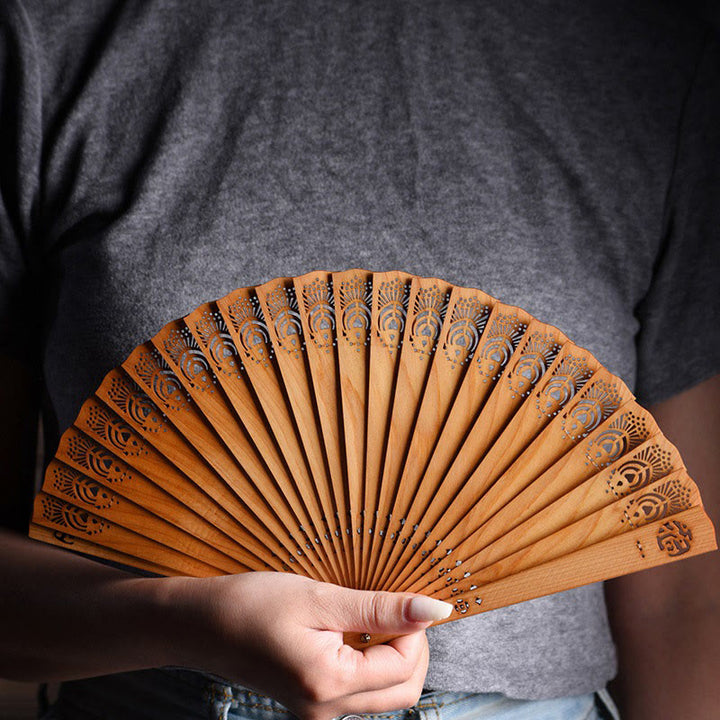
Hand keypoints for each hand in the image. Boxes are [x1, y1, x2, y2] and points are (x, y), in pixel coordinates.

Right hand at [170, 571, 450, 719]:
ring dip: (392, 654)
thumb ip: (381, 608)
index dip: (415, 628)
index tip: (405, 596)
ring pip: (385, 693)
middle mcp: (326, 711)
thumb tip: (437, 609)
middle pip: (403, 690)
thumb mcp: (320, 598)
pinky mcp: (312, 703)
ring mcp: (318, 712)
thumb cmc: (252, 605)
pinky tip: (352, 630)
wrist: (200, 625)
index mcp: (329, 685)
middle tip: (394, 607)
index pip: (404, 666)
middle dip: (412, 647)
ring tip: (370, 616)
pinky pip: (360, 690)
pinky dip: (370, 661)